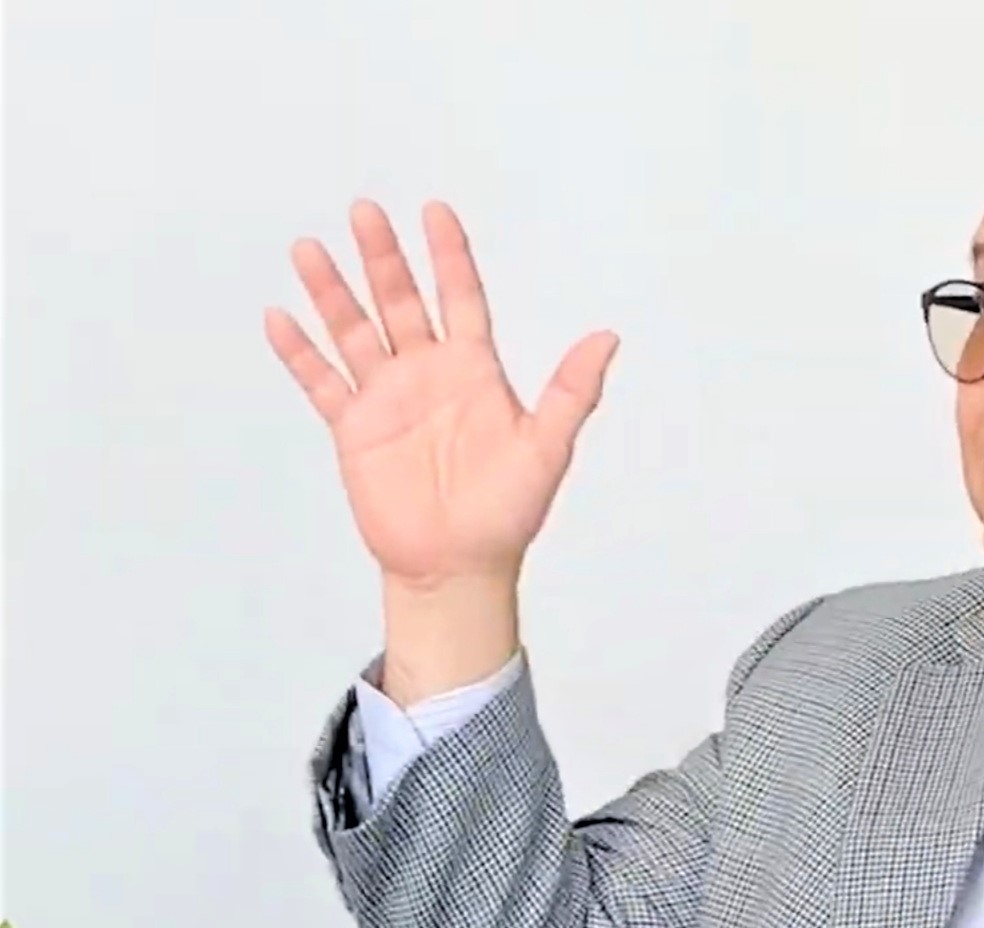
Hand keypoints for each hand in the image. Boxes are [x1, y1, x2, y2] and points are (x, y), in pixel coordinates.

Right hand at [265, 199, 617, 589]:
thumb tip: (608, 338)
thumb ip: (572, 390)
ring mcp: (388, 398)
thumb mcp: (548, 447)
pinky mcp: (354, 428)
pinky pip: (321, 382)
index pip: (461, 297)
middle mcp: (428, 374)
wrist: (459, 564)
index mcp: (474, 371)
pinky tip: (280, 316)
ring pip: (354, 331)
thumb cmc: (508, 512)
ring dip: (332, 292)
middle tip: (364, 211)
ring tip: (308, 249)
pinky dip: (300, 352)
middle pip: (400, 302)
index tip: (435, 210)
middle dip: (382, 258)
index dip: (448, 255)